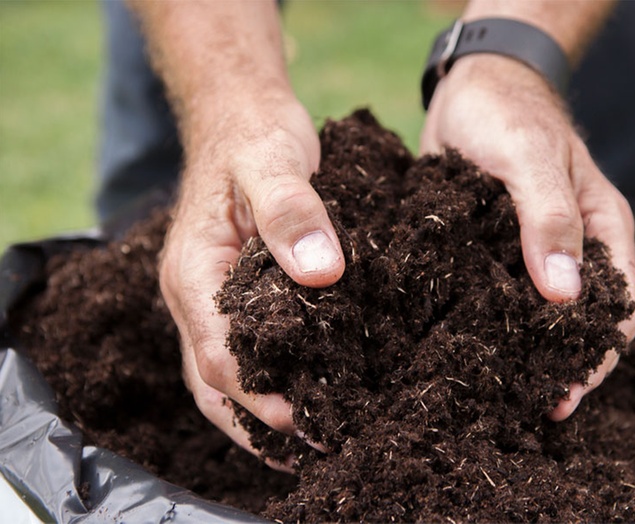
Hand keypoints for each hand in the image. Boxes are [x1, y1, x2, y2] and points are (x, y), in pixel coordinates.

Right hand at [159, 97, 342, 467]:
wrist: (239, 114)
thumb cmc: (254, 134)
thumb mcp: (273, 161)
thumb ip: (292, 212)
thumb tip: (322, 273)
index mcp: (194, 272)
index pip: (217, 355)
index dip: (258, 396)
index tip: (304, 419)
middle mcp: (195, 295)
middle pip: (213, 381)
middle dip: (257, 422)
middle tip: (314, 446)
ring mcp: (210, 297)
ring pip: (223, 374)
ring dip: (259, 411)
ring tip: (309, 440)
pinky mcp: (234, 292)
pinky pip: (243, 348)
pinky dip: (268, 379)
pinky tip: (305, 390)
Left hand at [421, 55, 634, 419]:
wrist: (467, 87)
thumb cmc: (508, 113)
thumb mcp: (532, 158)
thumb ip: (550, 219)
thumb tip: (565, 296)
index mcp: (602, 230)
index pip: (618, 308)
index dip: (598, 357)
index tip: (566, 396)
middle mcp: (573, 249)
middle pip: (579, 323)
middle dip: (561, 367)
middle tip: (531, 408)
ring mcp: (531, 254)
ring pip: (536, 317)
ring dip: (524, 354)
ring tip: (501, 394)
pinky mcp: (493, 253)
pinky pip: (496, 298)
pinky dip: (489, 326)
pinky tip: (467, 352)